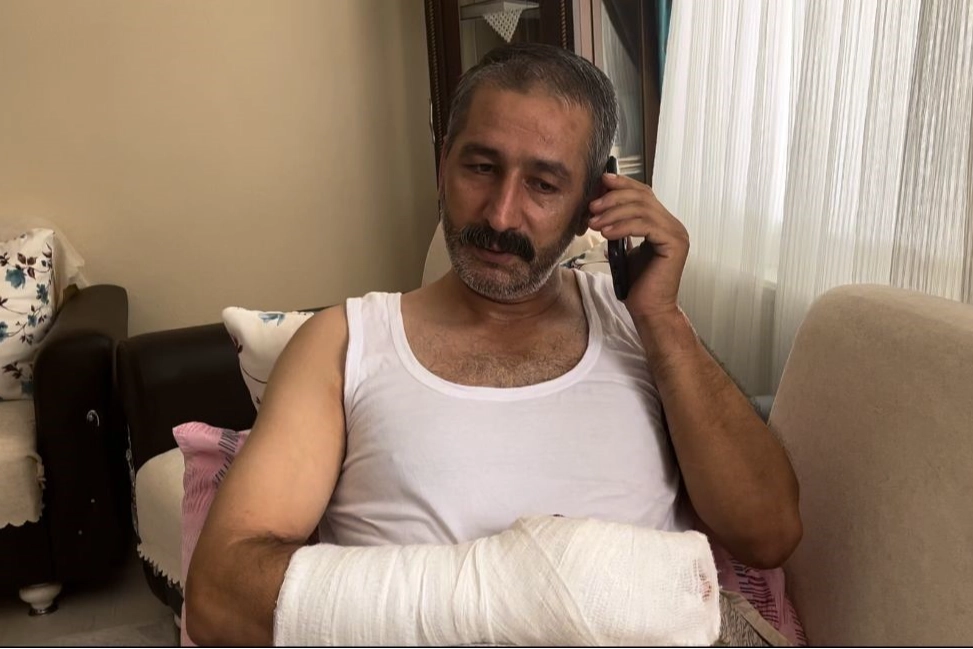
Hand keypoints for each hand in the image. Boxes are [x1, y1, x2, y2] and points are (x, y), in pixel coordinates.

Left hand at [588, 172, 689, 319]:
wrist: (648, 310)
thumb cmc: (636, 283)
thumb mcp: (623, 248)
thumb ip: (619, 227)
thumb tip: (599, 208)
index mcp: (663, 222)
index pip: (644, 193)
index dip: (622, 184)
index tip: (601, 181)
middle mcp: (673, 224)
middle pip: (642, 196)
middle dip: (613, 198)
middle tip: (592, 206)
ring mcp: (677, 233)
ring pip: (642, 209)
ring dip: (613, 213)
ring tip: (593, 222)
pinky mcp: (674, 244)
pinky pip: (645, 225)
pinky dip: (622, 226)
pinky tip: (605, 233)